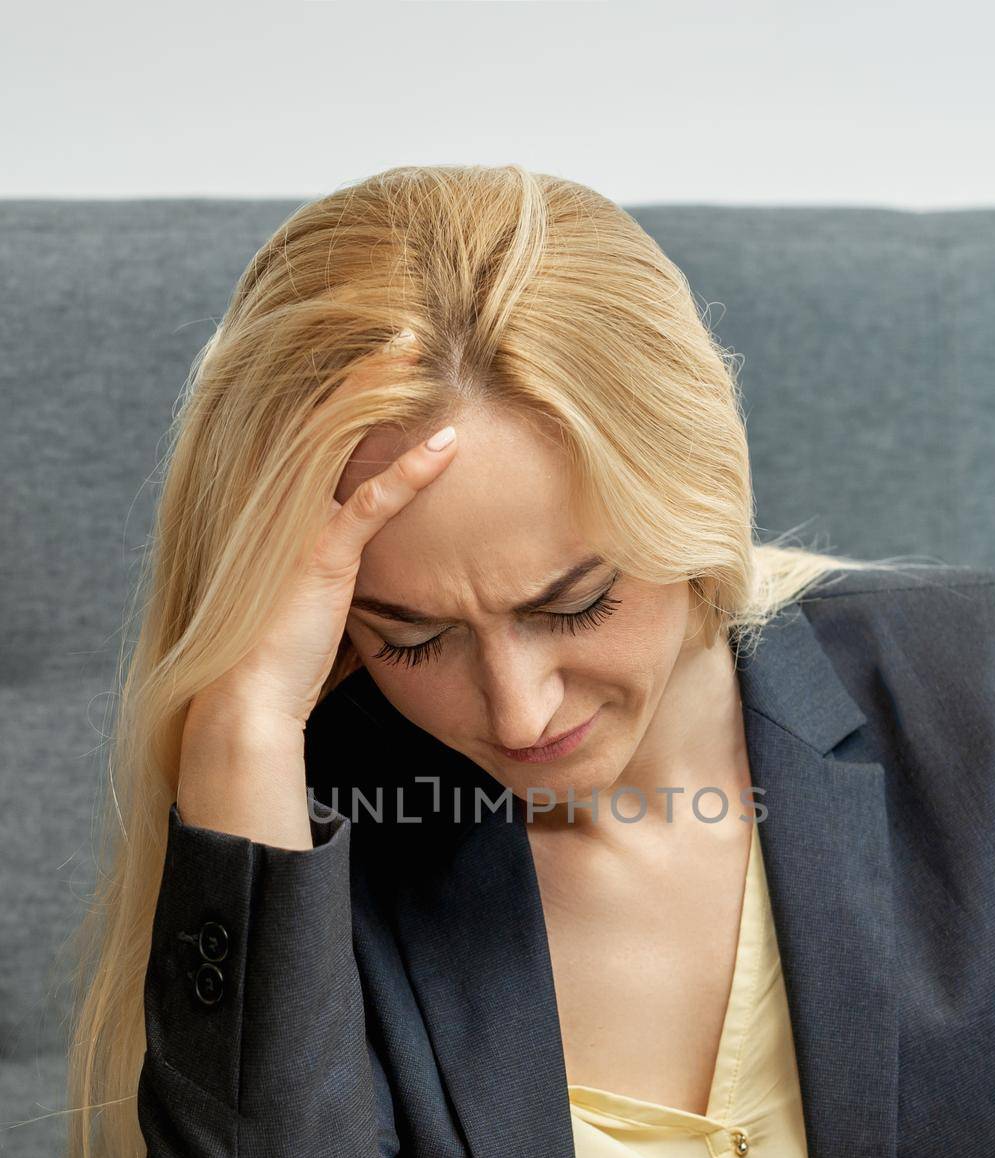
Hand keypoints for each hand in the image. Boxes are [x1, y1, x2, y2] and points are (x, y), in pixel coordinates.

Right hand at [190, 330, 456, 730]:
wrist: (249, 698)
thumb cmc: (289, 657)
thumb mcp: (324, 600)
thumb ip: (349, 569)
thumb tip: (390, 575)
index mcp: (280, 507)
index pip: (316, 428)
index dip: (350, 387)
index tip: (390, 354)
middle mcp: (280, 504)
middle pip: (322, 413)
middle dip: (363, 365)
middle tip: (405, 324)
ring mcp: (296, 525)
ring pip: (340, 437)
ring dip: (381, 390)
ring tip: (418, 346)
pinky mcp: (318, 555)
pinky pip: (370, 502)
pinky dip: (411, 473)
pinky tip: (448, 446)